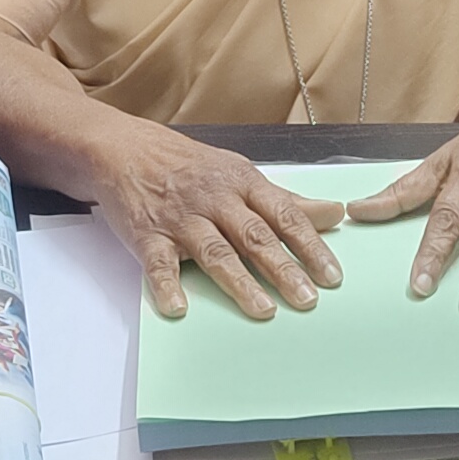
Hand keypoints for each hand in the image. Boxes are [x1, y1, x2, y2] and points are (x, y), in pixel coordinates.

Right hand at [87, 117, 348, 321]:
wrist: (124, 149)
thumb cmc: (188, 166)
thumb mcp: (239, 174)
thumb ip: (286, 199)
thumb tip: (334, 213)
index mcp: (241, 183)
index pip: (284, 215)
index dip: (310, 245)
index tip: (332, 274)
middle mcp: (214, 200)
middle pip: (254, 236)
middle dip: (283, 269)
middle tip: (307, 299)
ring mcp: (180, 218)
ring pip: (214, 252)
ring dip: (239, 282)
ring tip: (264, 310)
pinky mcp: (147, 235)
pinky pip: (158, 263)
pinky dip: (167, 286)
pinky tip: (179, 307)